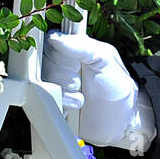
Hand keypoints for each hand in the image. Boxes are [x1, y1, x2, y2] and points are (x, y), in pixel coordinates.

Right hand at [42, 33, 153, 151]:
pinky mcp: (51, 100)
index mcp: (74, 46)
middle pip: (44, 61)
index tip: (76, 64)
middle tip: (80, 81)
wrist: (118, 121)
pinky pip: (42, 99)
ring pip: (41, 80)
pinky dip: (59, 103)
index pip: (52, 39)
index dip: (61, 54)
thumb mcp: (106, 58)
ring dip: (63, 91)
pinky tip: (74, 105)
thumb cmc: (115, 86)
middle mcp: (61, 62)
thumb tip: (55, 38)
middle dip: (64, 75)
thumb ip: (82, 45)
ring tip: (80, 94)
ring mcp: (54, 81)